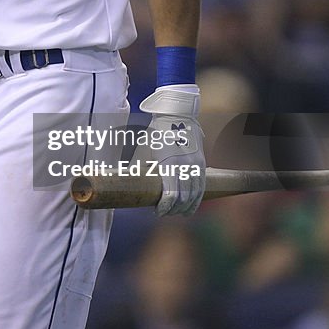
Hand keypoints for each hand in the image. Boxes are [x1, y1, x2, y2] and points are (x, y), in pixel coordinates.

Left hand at [139, 84, 204, 215]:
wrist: (176, 115)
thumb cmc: (155, 134)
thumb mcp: (144, 151)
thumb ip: (140, 169)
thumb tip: (126, 185)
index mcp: (169, 164)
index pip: (170, 195)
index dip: (165, 207)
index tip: (158, 212)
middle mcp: (184, 166)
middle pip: (184, 197)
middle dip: (175, 209)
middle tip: (165, 214)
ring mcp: (195, 164)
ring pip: (195, 193)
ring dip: (187, 206)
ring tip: (180, 213)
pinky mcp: (201, 162)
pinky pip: (202, 185)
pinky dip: (197, 198)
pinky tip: (192, 205)